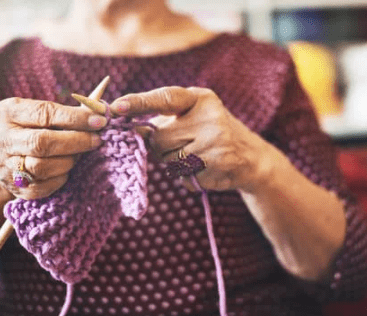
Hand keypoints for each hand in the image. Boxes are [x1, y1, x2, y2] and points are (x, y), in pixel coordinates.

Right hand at [0, 98, 106, 198]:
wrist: (3, 157)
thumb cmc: (32, 128)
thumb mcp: (39, 112)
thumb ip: (67, 112)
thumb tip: (103, 110)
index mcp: (7, 113)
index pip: (45, 114)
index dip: (75, 118)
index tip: (100, 121)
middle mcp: (0, 139)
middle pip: (42, 142)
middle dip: (76, 141)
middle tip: (97, 140)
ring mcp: (4, 166)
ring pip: (43, 167)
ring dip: (69, 160)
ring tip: (81, 154)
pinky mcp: (15, 188)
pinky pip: (44, 186)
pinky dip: (61, 177)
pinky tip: (68, 169)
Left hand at [108, 87, 276, 191]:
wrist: (250, 157)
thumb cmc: (213, 132)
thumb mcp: (193, 116)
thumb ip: (164, 119)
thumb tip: (130, 127)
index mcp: (201, 98)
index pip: (164, 98)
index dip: (138, 102)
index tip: (115, 107)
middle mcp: (209, 116)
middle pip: (159, 137)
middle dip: (161, 146)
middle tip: (180, 144)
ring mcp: (215, 141)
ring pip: (167, 159)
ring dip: (173, 161)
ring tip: (196, 155)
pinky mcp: (216, 163)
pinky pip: (182, 174)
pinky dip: (186, 175)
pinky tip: (204, 167)